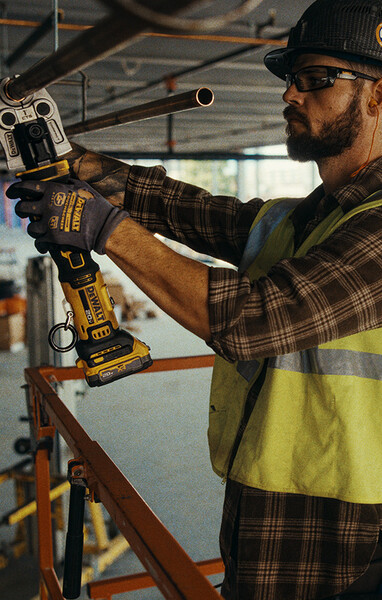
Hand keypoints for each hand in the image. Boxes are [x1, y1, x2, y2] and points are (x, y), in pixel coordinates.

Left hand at [7, 178, 128, 253]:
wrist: (104, 226)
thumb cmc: (97, 206)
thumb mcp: (82, 187)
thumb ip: (67, 183)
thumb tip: (61, 180)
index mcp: (53, 191)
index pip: (25, 187)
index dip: (15, 189)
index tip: (12, 192)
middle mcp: (48, 205)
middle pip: (22, 208)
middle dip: (22, 210)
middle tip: (25, 211)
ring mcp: (49, 223)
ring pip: (30, 227)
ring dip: (33, 228)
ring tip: (39, 229)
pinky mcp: (53, 238)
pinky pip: (39, 242)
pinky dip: (41, 243)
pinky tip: (44, 243)